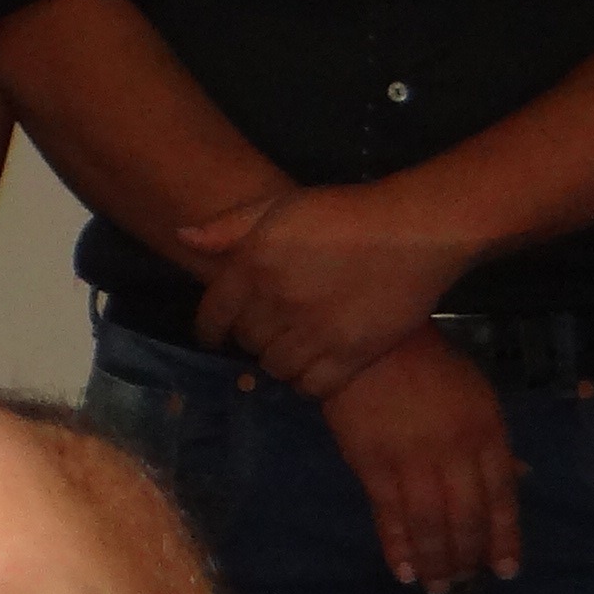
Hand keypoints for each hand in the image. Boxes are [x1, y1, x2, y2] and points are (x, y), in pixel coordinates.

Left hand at [175, 183, 475, 394]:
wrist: (411, 233)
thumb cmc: (341, 213)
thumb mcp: (278, 206)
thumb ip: (228, 227)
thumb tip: (183, 238)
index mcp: (254, 266)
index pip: (214, 313)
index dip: (208, 330)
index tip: (211, 338)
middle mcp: (277, 304)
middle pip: (247, 341)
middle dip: (250, 337)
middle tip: (263, 332)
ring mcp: (315, 333)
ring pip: (275, 368)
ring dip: (276, 360)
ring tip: (288, 349)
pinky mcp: (352, 355)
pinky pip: (312, 387)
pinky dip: (306, 383)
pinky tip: (313, 368)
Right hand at [311, 325, 519, 593]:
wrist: (367, 343)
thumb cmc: (429, 365)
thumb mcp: (477, 395)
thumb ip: (494, 440)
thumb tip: (520, 477)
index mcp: (486, 433)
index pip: (502, 498)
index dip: (504, 539)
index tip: (505, 572)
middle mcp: (455, 453)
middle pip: (468, 518)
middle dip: (468, 556)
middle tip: (463, 582)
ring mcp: (413, 460)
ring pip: (432, 524)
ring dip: (436, 561)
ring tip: (437, 587)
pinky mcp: (373, 464)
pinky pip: (389, 514)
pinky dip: (398, 546)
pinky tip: (403, 571)